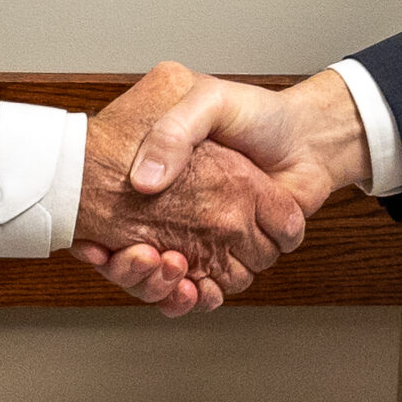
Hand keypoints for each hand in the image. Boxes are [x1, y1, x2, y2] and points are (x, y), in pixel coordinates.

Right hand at [73, 62, 309, 316]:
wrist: (308, 139)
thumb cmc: (256, 114)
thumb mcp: (208, 102)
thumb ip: (175, 132)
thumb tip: (144, 181)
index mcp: (160, 178)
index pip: (112, 219)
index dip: (98, 236)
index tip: (93, 244)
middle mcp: (175, 212)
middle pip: (132, 258)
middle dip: (130, 269)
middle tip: (138, 256)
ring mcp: (202, 239)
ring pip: (163, 281)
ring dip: (159, 286)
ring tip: (168, 270)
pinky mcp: (230, 259)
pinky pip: (202, 292)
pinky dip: (195, 299)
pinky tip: (194, 289)